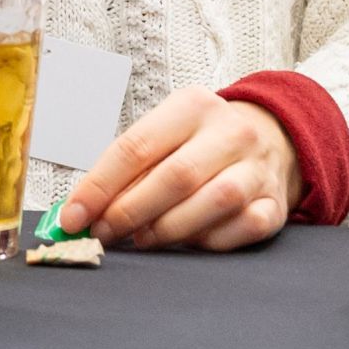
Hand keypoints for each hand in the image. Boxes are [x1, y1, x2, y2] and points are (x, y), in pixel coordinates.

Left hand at [58, 85, 297, 251]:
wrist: (272, 137)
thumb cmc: (201, 141)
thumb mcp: (166, 134)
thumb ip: (128, 168)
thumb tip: (80, 210)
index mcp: (192, 106)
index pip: (136, 146)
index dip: (99, 186)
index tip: (73, 216)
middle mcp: (230, 132)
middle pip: (174, 177)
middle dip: (129, 212)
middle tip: (103, 233)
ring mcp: (257, 167)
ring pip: (213, 202)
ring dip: (168, 229)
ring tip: (142, 239)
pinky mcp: (275, 203)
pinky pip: (242, 227)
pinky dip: (210, 241)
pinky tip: (188, 242)